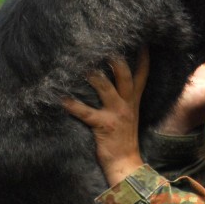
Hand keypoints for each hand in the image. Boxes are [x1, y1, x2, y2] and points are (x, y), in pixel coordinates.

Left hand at [62, 49, 149, 185]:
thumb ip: (125, 98)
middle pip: (125, 76)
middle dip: (117, 59)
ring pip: (106, 88)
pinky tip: (61, 98)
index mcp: (133, 100)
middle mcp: (127, 104)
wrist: (125, 164)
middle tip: (107, 43)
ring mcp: (116, 114)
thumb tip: (111, 80)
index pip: (142, 75)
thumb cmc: (123, 138)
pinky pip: (86, 112)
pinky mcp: (103, 126)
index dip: (143, 57)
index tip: (142, 39)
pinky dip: (73, 105)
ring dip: (94, 75)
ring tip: (81, 63)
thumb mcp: (130, 114)